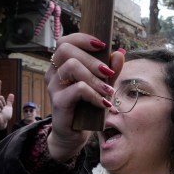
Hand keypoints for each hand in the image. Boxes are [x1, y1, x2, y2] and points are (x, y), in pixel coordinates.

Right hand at [46, 34, 123, 162]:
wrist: (74, 134)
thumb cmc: (86, 107)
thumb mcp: (101, 86)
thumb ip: (110, 70)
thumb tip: (119, 53)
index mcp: (61, 65)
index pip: (65, 41)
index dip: (83, 38)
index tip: (102, 46)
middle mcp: (54, 72)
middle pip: (66, 49)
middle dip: (92, 59)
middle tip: (108, 73)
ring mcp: (54, 87)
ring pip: (71, 66)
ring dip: (95, 78)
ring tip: (108, 91)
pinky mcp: (58, 102)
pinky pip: (78, 89)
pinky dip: (94, 94)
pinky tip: (103, 103)